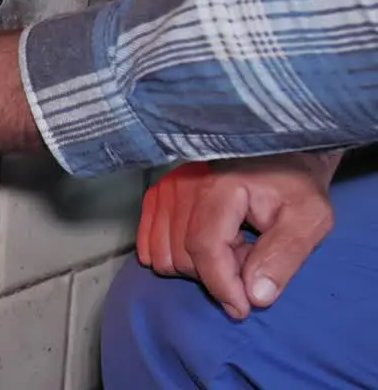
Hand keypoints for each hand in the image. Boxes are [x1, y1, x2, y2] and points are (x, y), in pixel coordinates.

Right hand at [138, 152, 341, 319]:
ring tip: (231, 250)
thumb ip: (284, 257)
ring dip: (197, 267)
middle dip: (217, 275)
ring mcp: (166, 188)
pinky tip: (205, 246)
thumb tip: (255, 295)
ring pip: (164, 255)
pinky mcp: (158, 194)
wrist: (279, 152)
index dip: (223, 286)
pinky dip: (175, 257)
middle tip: (250, 261)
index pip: (205, 248)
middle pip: (183, 256)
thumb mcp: (310, 219)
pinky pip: (149, 245)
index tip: (243, 309)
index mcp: (220, 186)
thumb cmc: (296, 186)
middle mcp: (184, 184)